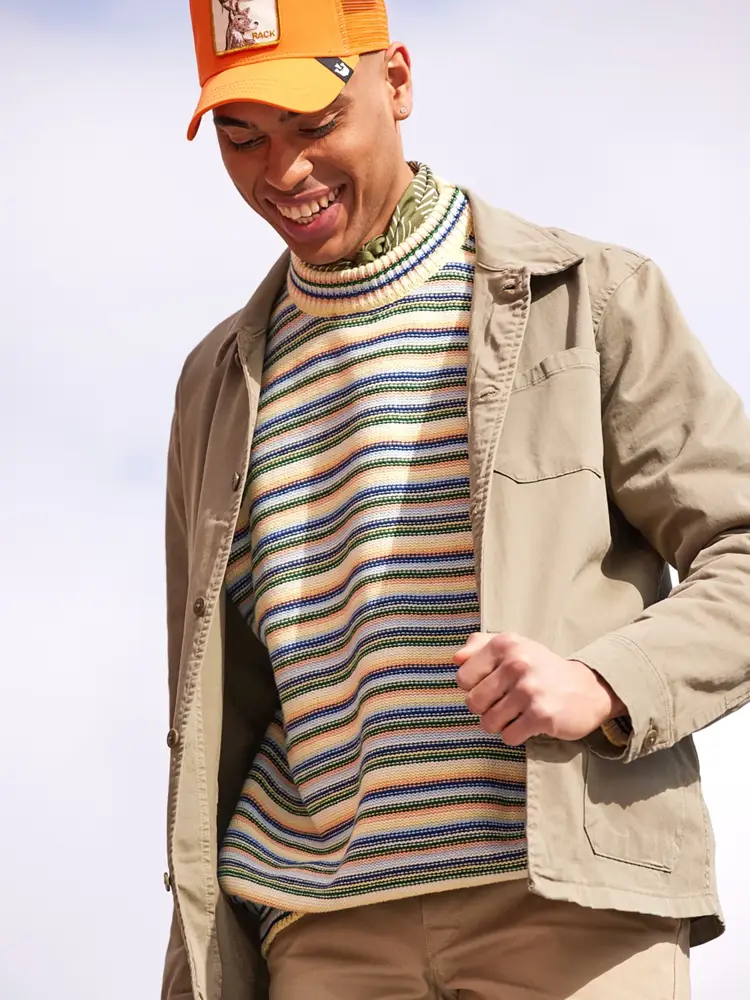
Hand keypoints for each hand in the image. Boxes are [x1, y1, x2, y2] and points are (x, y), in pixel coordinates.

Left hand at [455, 632, 624, 745]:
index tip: (492, 686)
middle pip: (473, 703)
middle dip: (485, 710)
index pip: (463, 677)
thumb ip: (480, 646)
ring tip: (517, 714)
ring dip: (500, 724)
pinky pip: (508, 736)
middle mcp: (517, 663)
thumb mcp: (514, 647)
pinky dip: (515, 735)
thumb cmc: (541, 669)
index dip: (474, 688)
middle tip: (504, 704)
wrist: (588, 689)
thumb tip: (456, 659)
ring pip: (488, 723)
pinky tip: (528, 724)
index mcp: (505, 644)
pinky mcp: (541, 715)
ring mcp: (530, 690)